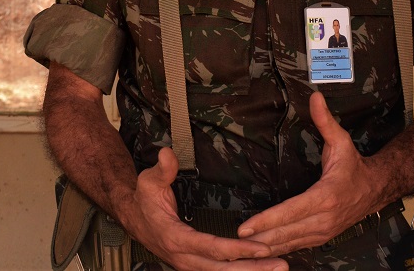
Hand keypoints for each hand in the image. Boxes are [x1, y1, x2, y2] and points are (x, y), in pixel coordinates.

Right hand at [122, 147, 286, 270]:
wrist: (132, 217)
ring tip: (278, 268)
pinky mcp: (194, 266)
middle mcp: (183, 257)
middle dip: (253, 269)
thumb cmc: (144, 199)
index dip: (238, 249)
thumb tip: (167, 154)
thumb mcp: (149, 180)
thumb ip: (163, 169)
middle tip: (281, 264)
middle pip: (222, 269)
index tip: (262, 247)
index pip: (211, 247)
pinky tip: (260, 270)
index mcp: (176, 238)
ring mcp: (189, 265)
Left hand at [234, 92, 382, 254]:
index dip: (267, 221)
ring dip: (264, 248)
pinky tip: (259, 251)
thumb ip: (325, 121)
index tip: (246, 227)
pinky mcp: (321, 237)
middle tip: (233, 244)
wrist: (376, 189)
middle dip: (258, 240)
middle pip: (286, 233)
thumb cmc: (354, 167)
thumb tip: (315, 97)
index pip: (291, 211)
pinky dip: (277, 250)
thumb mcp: (341, 141)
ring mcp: (323, 232)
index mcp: (326, 196)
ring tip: (239, 251)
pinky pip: (295, 246)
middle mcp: (324, 219)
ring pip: (289, 244)